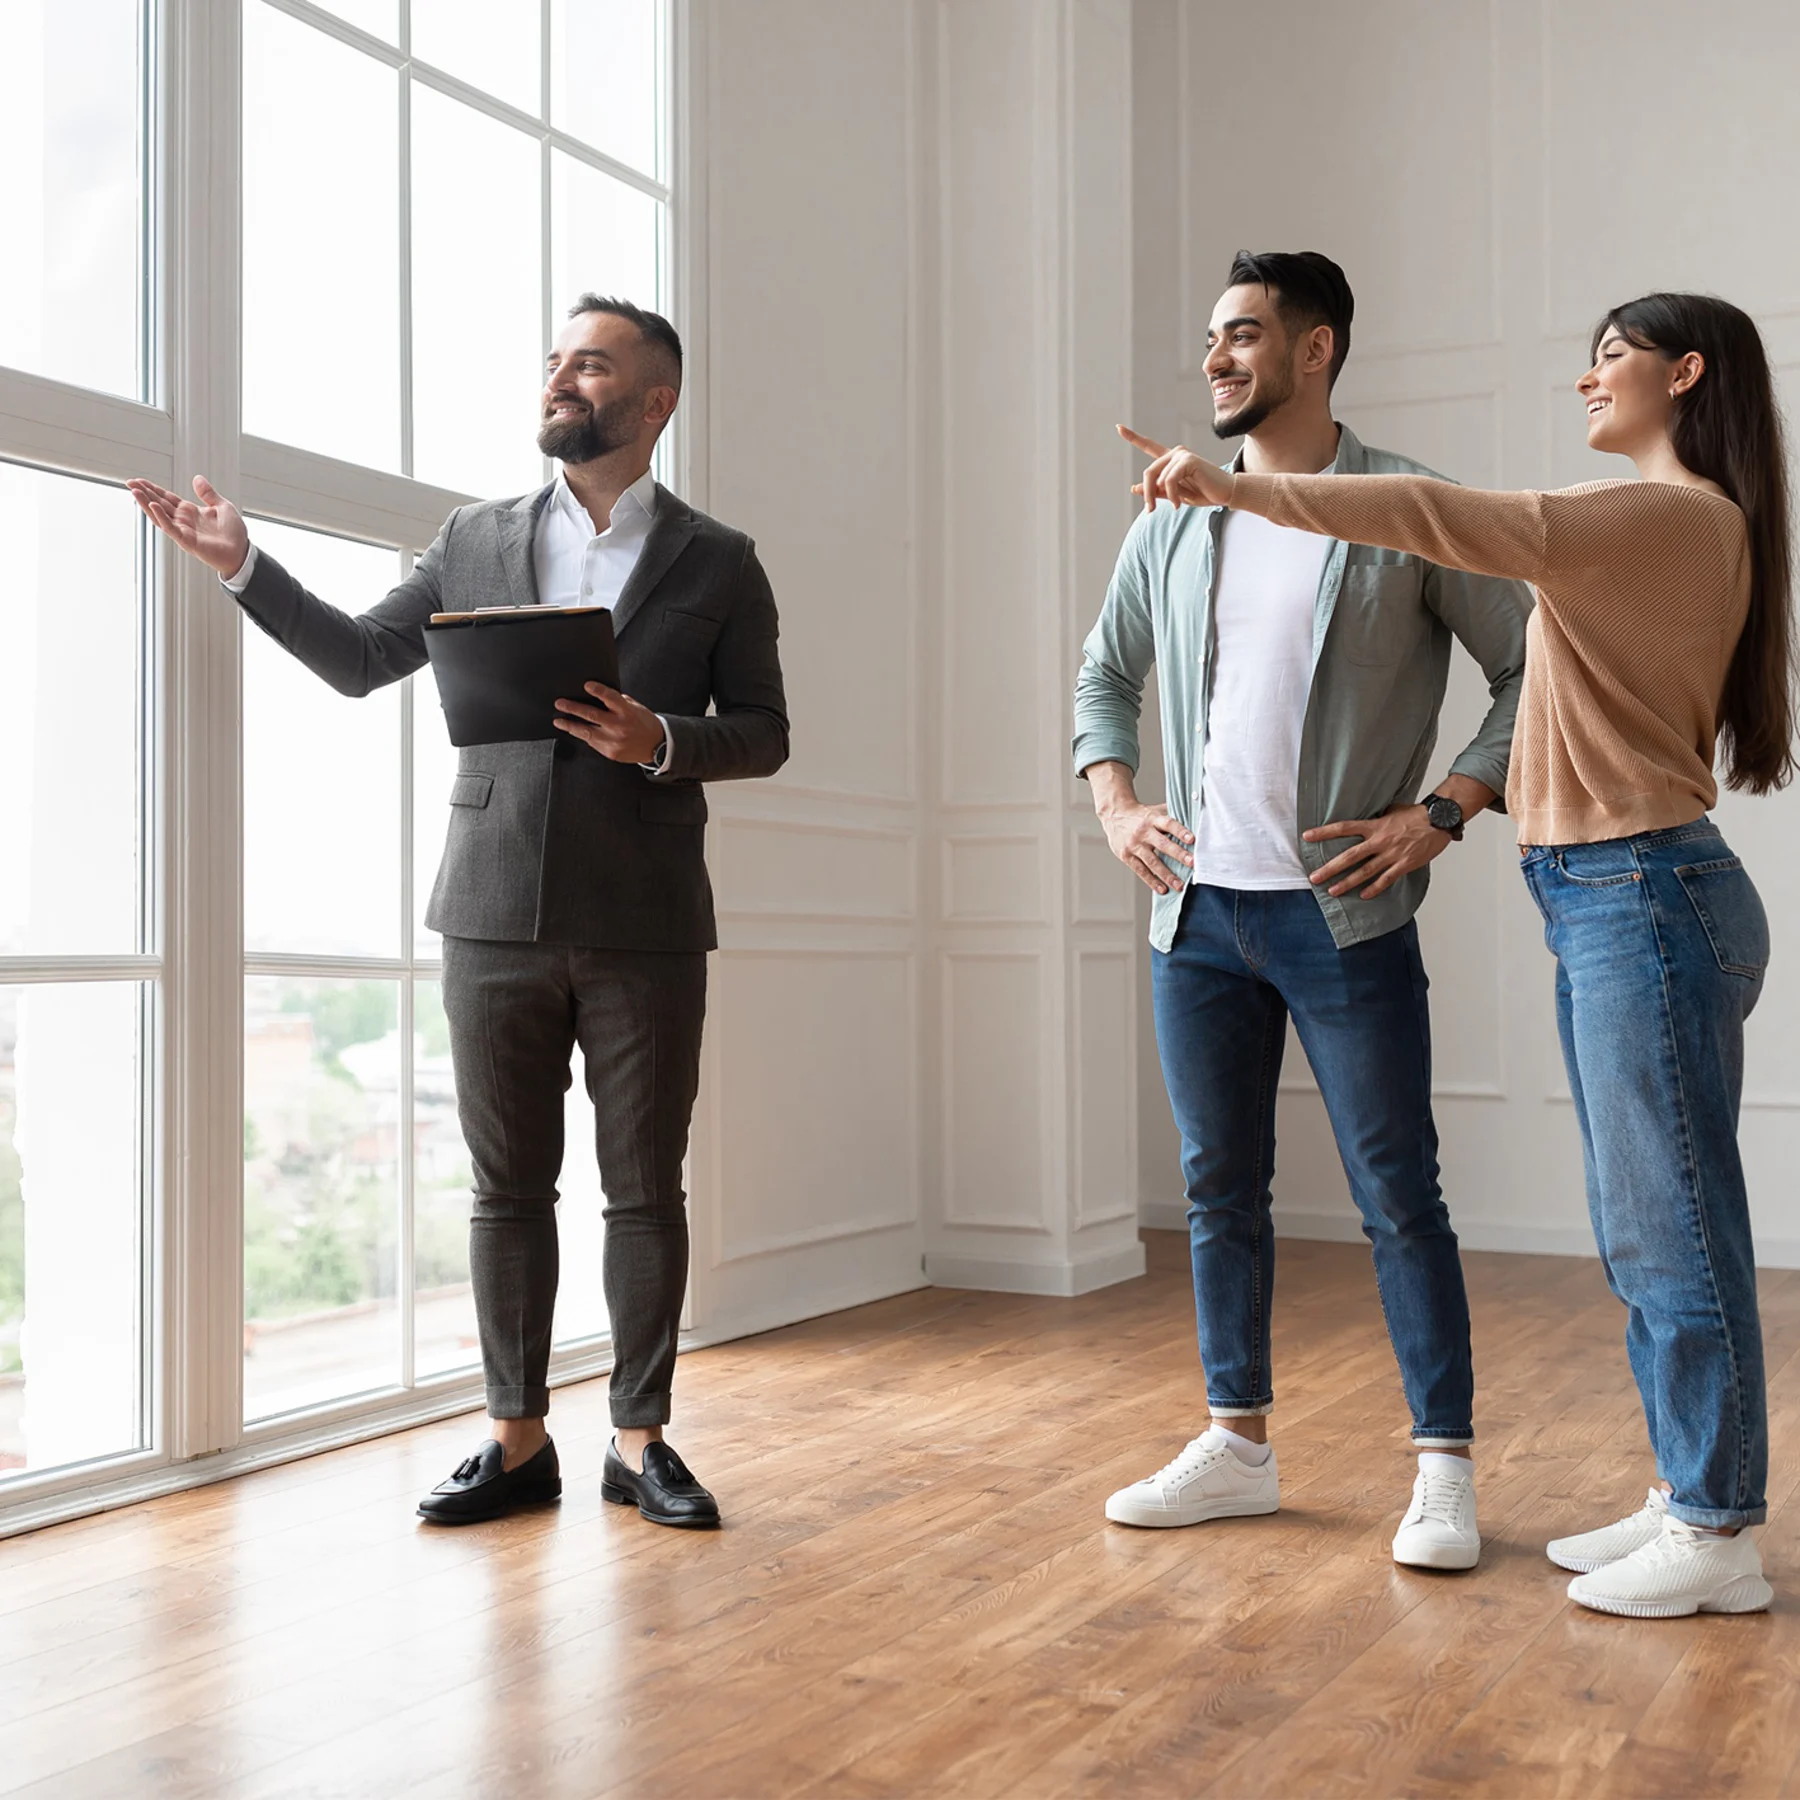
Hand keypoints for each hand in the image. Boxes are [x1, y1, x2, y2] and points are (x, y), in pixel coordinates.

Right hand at [127, 476, 250, 578]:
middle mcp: (183, 520)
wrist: (242, 553)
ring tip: (134, 491)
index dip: (153, 489)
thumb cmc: (234, 533)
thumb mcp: (222, 507)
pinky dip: (161, 517)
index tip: (139, 480)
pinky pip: (171, 527)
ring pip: (160, 515)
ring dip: (146, 503)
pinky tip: (153, 506)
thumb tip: (196, 478)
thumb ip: (208, 494)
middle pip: (159, 504)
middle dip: (144, 493)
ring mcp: (183, 530)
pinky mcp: (187, 540)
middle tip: (130, 482)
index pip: (167, 498)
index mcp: (190, 512)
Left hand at [553, 682, 666, 763]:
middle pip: (591, 715)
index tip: (586, 685)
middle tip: (560, 703)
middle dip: (572, 708)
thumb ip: (618, 701)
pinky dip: (583, 735)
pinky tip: (575, 731)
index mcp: (627, 711)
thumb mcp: (635, 707)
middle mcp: (619, 726)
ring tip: (559, 721)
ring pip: (586, 732)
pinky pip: (592, 742)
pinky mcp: (610, 752)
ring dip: (570, 725)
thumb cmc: (644, 723)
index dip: (597, 690)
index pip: (610, 697)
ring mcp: (613, 741)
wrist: (657, 746)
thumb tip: (598, 695)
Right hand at [1099, 798, 1194, 895]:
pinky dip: (1152, 881)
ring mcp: (1134, 845)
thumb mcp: (1155, 810)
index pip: (1168, 824)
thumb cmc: (1140, 815)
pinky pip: (1141, 870)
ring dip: (1167, 875)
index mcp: (1152, 819)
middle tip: (1192, 863)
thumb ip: (1171, 814)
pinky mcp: (1126, 856)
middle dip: (1178, 854)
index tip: (1192, 839)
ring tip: (1179, 885)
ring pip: (1152, 862)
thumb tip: (1195, 816)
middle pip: (1162, 844)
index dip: (1180, 831)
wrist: (1114, 815)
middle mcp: (1143, 832)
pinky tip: (1162, 889)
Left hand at [1117, 426, 1234, 511]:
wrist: (1224, 493)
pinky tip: (1180, 503)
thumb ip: (1156, 491)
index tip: (1118, 427)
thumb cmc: (1203, 493)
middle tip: (1150, 510)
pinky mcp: (1188, 460)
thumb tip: (1134, 487)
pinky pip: (1169, 481)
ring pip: (1157, 479)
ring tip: (1178, 505)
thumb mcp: (1175, 495)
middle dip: (1147, 494)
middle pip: (1148, 473)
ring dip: (1164, 497)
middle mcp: (1175, 453)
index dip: (1133, 437)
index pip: (1148, 446)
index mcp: (1170, 460)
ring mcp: (1181, 455)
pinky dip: (1172, 495)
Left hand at [1304, 805, 1450, 899]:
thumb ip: (1376, 819)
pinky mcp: (1404, 864)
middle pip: (1349, 856)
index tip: (1307, 836)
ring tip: (1332, 891)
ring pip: (1365, 872)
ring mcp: (1392, 854)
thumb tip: (1364, 822)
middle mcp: (1380, 841)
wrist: (1439, 820)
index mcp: (1375, 826)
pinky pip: (1386, 879)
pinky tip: (1363, 895)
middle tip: (1314, 877)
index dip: (1324, 832)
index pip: (1344, 828)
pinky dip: (1374, 888)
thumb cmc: (1416, 814)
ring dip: (1347, 883)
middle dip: (1330, 868)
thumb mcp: (1391, 811)